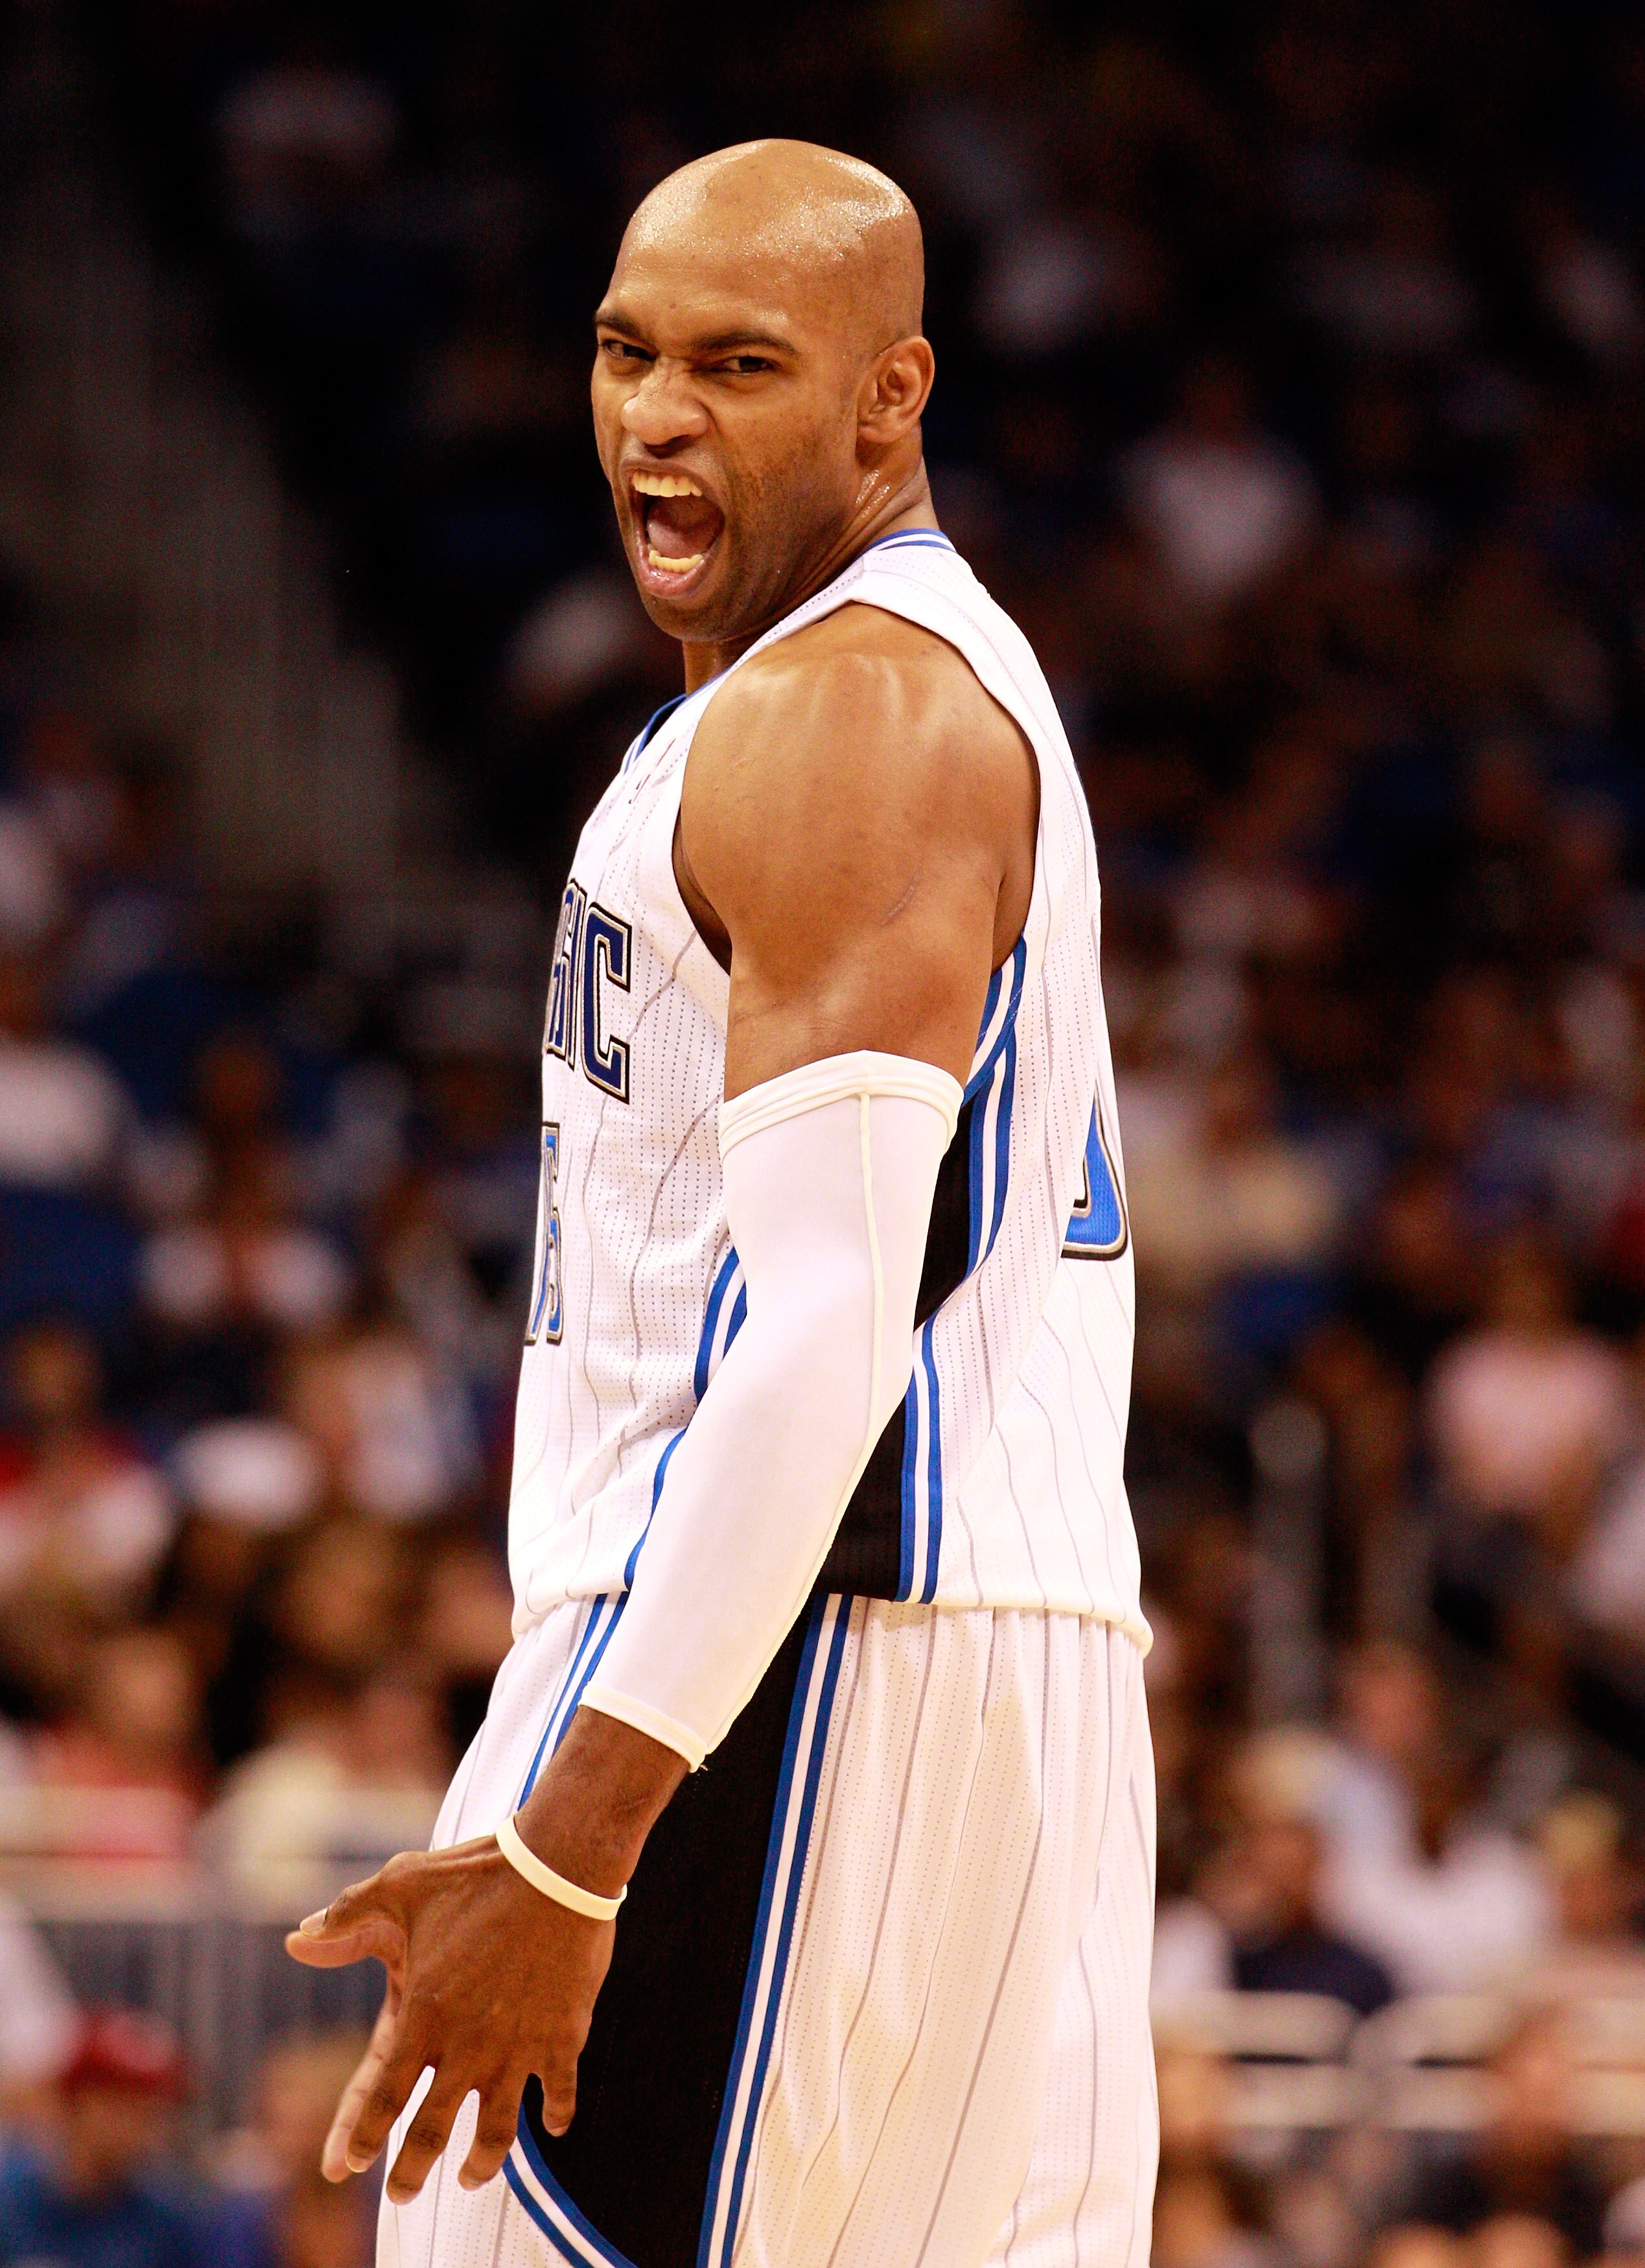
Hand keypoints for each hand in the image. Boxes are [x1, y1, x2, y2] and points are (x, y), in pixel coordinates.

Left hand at [286, 1709, 686, 2204]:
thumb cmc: (475, 1873)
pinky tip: (552, 2126)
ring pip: (496, 2131)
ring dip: (481, 2162)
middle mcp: (466, 2046)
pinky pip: (558, 2091)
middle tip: (400, 2197)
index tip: (345, 2168)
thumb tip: (295, 1940)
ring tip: (471, 2177)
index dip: (361, 2137)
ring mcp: (517, 2047)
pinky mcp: (563, 2037)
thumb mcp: (401, 1885)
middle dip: (411, 2172)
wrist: (558, 1865)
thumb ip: (346, 1919)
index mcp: (422, 2014)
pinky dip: (555, 2114)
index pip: (381, 2097)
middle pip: (431, 2133)